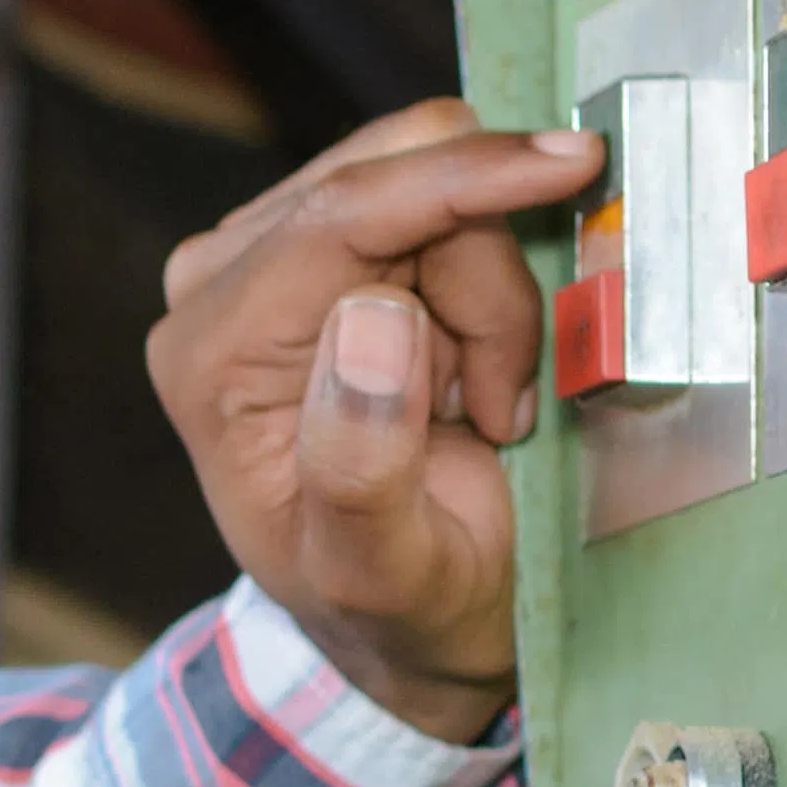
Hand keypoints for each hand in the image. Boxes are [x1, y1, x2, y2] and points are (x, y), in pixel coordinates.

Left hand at [146, 99, 601, 746]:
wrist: (400, 621)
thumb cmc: (393, 608)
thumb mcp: (382, 572)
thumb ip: (363, 464)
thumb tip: (372, 315)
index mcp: (212, 354)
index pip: (342, 216)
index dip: (464, 182)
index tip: (573, 164)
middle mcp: (221, 286)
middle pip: (397, 180)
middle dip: (485, 285)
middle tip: (496, 405)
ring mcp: (274, 255)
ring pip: (435, 179)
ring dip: (492, 297)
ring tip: (479, 408)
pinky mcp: (332, 245)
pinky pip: (448, 202)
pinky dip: (487, 286)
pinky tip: (468, 375)